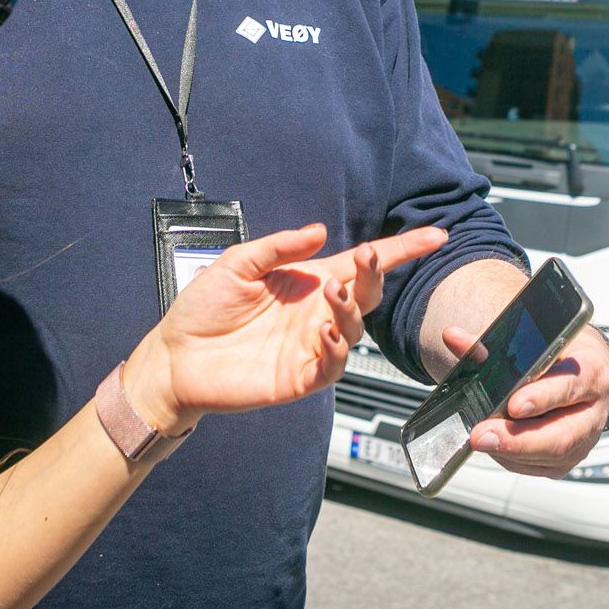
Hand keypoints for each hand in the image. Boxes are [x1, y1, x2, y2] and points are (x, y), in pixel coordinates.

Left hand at [122, 224, 446, 435]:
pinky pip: (332, 366)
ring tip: (332, 293)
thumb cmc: (203, 309)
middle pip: (366, 294)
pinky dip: (336, 349)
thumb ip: (279, 246)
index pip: (362, 264)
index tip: (434, 235)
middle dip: (375, 275)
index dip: (400, 251)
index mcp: (307, 282)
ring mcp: (310, 346)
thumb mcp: (238, 263)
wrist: (174, 357)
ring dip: (350, 309)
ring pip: (354, 329)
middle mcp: (316, 313)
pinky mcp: (299, 377)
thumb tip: (321, 231)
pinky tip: (323, 333)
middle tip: (366, 260)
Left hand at [439, 324, 608, 477]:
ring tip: (480, 440)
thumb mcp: (536, 340)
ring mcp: (584, 440)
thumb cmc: (560, 354)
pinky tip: (494, 446)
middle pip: (561, 435)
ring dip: (510, 451)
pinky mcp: (568, 460)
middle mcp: (594, 411)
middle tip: (482, 436)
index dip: (542, 398)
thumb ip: (493, 343)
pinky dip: (512, 458)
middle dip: (517, 439)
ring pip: (549, 456)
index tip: (513, 405)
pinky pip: (539, 467)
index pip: (570, 386)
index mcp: (592, 372)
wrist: (583, 371)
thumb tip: (453, 338)